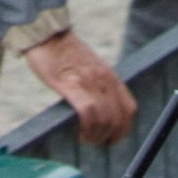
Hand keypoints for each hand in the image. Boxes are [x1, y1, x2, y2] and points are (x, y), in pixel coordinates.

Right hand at [23, 30, 136, 144]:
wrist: (47, 35)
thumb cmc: (64, 54)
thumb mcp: (92, 68)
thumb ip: (100, 86)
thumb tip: (103, 110)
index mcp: (111, 76)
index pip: (129, 110)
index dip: (123, 130)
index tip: (111, 139)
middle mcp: (104, 80)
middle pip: (118, 120)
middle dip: (108, 137)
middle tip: (95, 141)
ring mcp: (89, 83)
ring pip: (105, 120)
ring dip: (96, 136)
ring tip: (85, 138)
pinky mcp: (72, 86)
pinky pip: (88, 113)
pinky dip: (87, 129)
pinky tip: (80, 133)